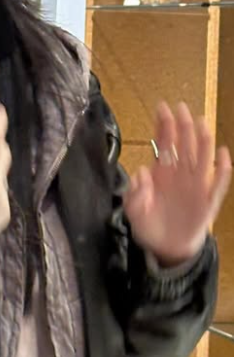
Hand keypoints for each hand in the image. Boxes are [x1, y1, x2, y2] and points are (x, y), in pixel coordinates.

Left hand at [123, 101, 231, 265]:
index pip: (163, 144)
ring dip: (202, 140)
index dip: (163, 126)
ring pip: (201, 158)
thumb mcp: (133, 211)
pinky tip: (223, 154)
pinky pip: (218, 183)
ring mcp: (196, 186)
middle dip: (182, 126)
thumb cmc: (149, 225)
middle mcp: (179, 174)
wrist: (165, 248)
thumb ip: (135, 194)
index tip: (162, 108)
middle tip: (181, 108)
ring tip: (201, 122)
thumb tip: (142, 173)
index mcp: (161, 173)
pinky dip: (222, 169)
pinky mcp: (208, 201)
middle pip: (182, 145)